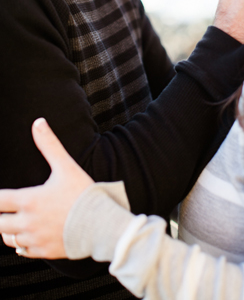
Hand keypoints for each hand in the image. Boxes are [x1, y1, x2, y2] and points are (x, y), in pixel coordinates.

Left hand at [0, 118, 93, 258]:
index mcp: (28, 200)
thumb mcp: (66, 167)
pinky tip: (31, 235)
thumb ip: (49, 145)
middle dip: (1, 215)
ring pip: (7, 238)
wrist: (102, 224)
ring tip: (18, 221)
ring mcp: (34, 239)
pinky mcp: (43, 251)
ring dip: (8, 230)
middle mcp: (26, 222)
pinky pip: (22, 251)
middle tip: (7, 209)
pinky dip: (22, 244)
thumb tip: (38, 122)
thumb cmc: (84, 194)